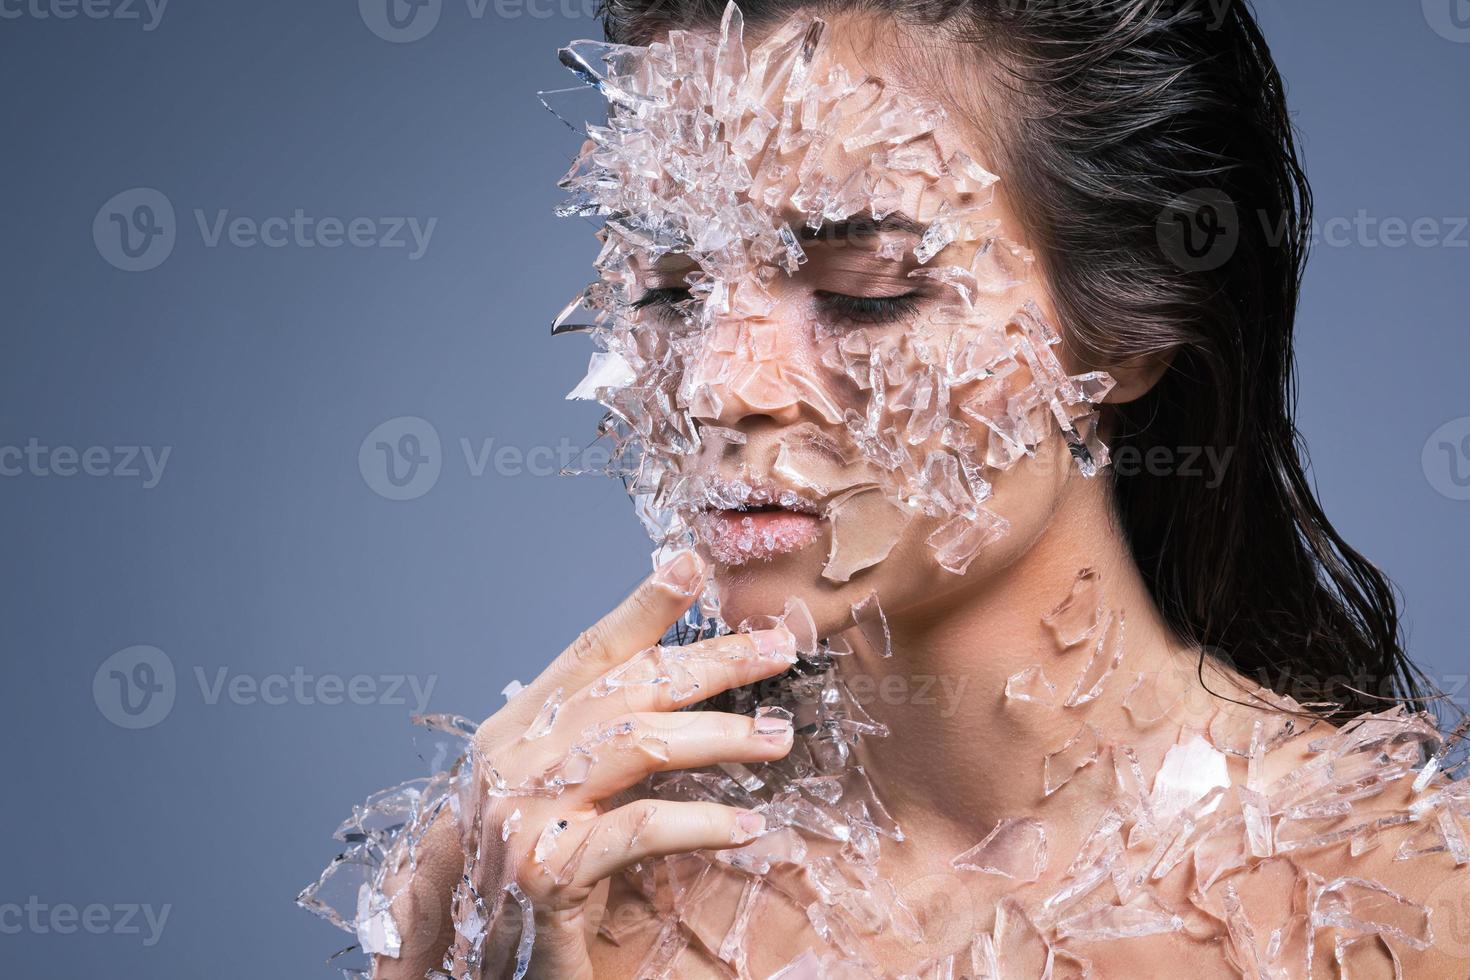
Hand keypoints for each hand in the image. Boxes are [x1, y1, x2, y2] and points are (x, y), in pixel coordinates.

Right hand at [374, 550, 797, 979]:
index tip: (695, 565)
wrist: (452, 950)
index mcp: (519, 725)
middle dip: (712, 663)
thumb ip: (591, 734)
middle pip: (631, 686)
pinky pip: (640, 830)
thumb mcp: (547, 784)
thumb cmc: (517, 860)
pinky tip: (748, 825)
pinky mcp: (548, 870)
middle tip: (779, 651)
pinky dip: (701, 822)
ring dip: (722, 735)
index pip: (592, 648)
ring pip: (641, 744)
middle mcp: (516, 755)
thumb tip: (672, 685)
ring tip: (778, 736)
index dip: (645, 604)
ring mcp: (526, 810)